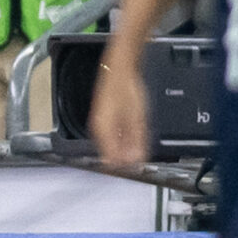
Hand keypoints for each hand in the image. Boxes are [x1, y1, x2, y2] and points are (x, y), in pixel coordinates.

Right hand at [88, 51, 148, 165]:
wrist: (119, 70)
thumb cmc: (126, 88)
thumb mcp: (138, 117)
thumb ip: (137, 140)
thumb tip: (136, 160)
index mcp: (102, 130)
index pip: (109, 160)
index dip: (124, 168)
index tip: (136, 168)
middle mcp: (97, 129)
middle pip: (109, 155)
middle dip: (125, 160)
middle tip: (140, 159)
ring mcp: (99, 124)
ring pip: (110, 147)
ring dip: (124, 151)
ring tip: (139, 148)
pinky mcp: (103, 120)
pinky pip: (111, 138)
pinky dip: (122, 141)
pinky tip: (132, 139)